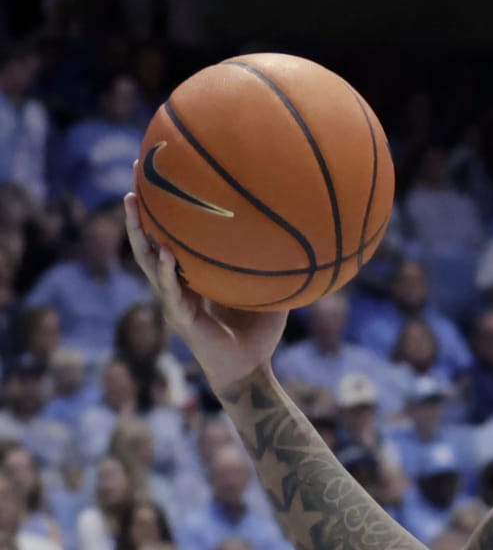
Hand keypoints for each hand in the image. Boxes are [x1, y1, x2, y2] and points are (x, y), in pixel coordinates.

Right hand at [123, 190, 286, 389]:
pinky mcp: (182, 318)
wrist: (251, 371)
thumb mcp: (269, 292)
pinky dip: (166, 272)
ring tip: (133, 204)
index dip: (160, 215)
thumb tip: (302, 233)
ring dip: (139, 234)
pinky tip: (164, 253)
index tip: (157, 181)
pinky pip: (172, 291)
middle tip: (134, 178)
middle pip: (149, 242)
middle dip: (139, 212)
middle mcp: (177, 286)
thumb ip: (276, 266)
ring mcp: (175, 301)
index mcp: (192, 278)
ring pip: (148, 262)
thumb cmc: (259, 333)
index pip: (170, 239)